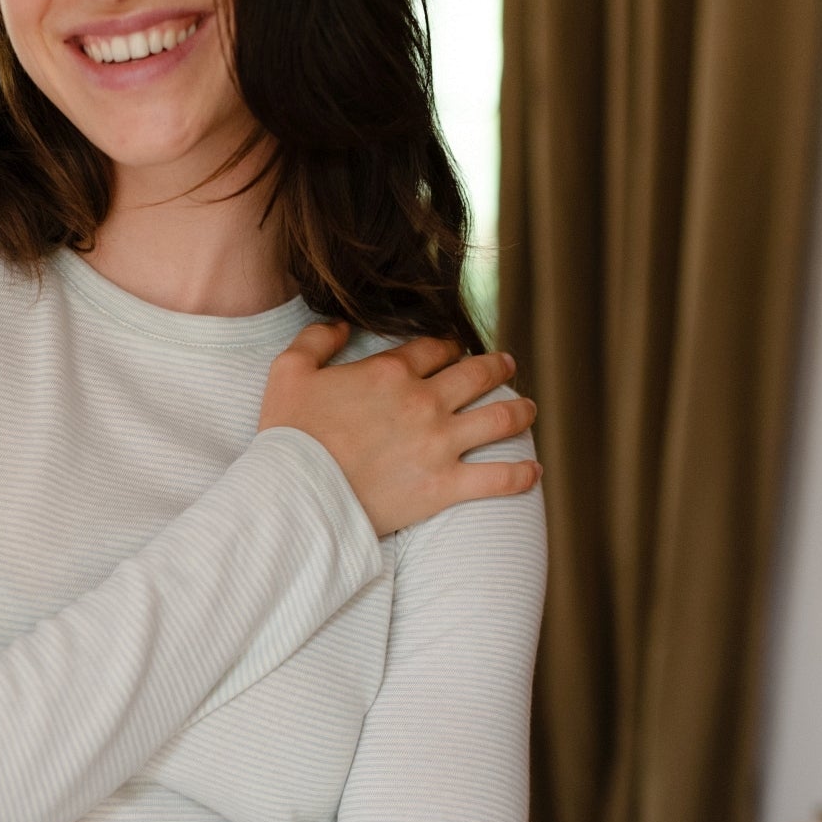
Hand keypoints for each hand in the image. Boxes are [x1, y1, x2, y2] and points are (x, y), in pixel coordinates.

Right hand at [258, 321, 540, 537]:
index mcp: (390, 373)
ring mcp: (438, 445)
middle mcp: (423, 403)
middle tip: (506, 366)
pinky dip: (520, 475)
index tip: (452, 351)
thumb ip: (315, 340)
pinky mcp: (443, 487)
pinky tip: (533, 471)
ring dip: (520, 411)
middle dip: (496, 368)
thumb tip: (341, 325)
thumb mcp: (288, 372)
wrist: (296, 495)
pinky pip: (496, 479)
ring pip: (498, 419)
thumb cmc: (288, 436)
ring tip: (529, 410)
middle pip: (476, 376)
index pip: (434, 349)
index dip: (447, 347)